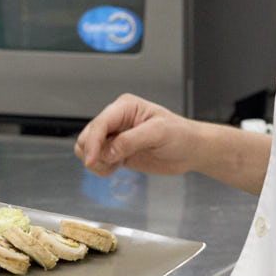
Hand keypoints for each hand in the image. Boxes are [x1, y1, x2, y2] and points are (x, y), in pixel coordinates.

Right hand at [74, 93, 198, 176]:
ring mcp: (114, 137)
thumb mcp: (159, 133)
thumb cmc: (180, 135)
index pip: (100, 124)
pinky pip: (96, 161)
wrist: (189, 150)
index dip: (93, 142)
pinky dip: (102, 168)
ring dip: (97, 162)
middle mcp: (116, 120)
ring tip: (117, 164)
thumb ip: (131, 141)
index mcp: (124, 107)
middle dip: (95, 153)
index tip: (92, 160)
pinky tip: (118, 166)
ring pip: (86, 149)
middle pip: (86, 136)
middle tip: (115, 161)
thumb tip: (108, 152)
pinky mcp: (116, 152)